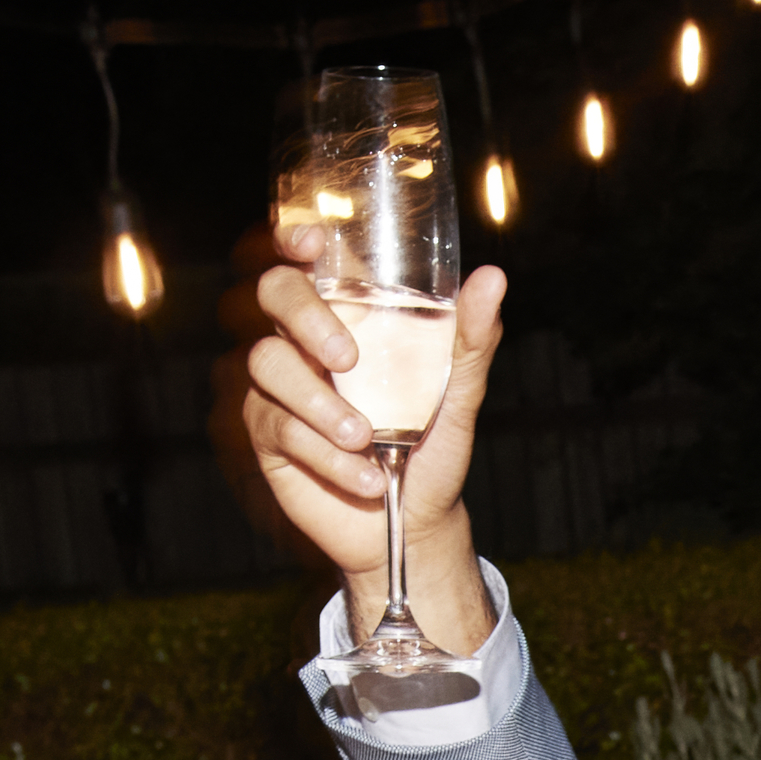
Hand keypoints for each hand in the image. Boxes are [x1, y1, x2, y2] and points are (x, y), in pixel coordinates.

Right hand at [236, 259, 506, 646]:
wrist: (416, 520)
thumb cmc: (432, 446)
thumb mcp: (459, 392)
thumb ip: (470, 338)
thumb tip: (492, 277)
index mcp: (348, 316)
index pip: (307, 261)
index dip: (294, 238)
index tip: (311, 244)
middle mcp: (305, 341)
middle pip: (275, 295)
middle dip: (307, 319)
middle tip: (348, 359)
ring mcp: (281, 385)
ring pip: (268, 364)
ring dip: (320, 403)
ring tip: (367, 439)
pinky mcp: (268, 433)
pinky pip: (281, 427)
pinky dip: (327, 455)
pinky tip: (365, 477)